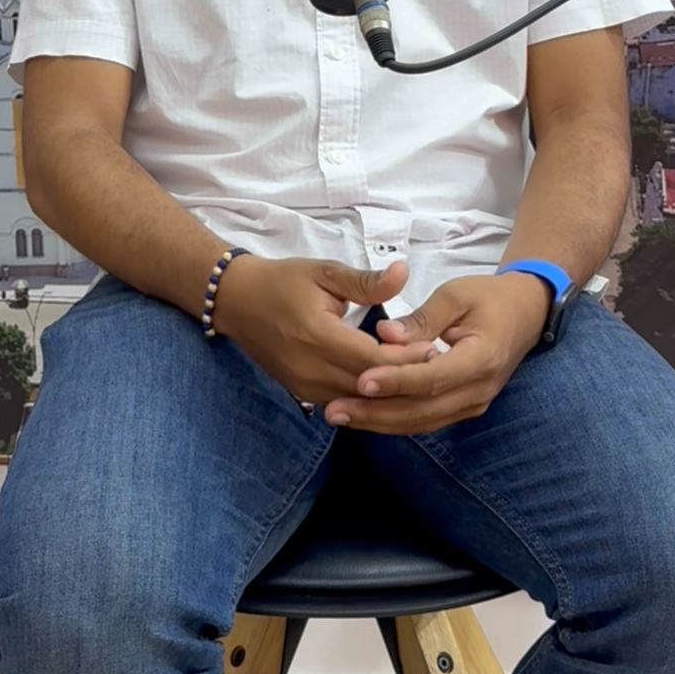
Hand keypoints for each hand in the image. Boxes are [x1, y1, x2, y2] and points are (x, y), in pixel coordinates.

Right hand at [211, 255, 433, 408]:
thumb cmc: (283, 281)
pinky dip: (367, 396)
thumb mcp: (325, 272)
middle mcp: (310, 369)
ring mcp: (304, 385)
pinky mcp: (301, 393)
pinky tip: (389, 384)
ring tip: (420, 377)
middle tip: (437, 366)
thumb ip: (367, 281)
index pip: (374, 358)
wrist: (237, 301)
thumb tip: (403, 273)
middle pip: (369, 386)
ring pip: (358, 400)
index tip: (434, 347)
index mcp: (319, 336)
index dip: (407, 358)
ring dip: (388, 391)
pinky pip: (343, 401)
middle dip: (405, 379)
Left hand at [321, 272, 550, 435]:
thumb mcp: (455, 295)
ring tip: (339, 414)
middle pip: (422, 410)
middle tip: (334, 409)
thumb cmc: (489, 298)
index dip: (396, 381)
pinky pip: (425, 419)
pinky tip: (363, 414)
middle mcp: (479, 390)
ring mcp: (472, 404)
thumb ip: (421, 318)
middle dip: (375, 413)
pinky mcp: (462, 407)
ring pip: (420, 422)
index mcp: (481, 359)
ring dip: (378, 422)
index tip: (361, 380)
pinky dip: (392, 419)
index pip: (432, 377)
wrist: (525, 314)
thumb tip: (384, 335)